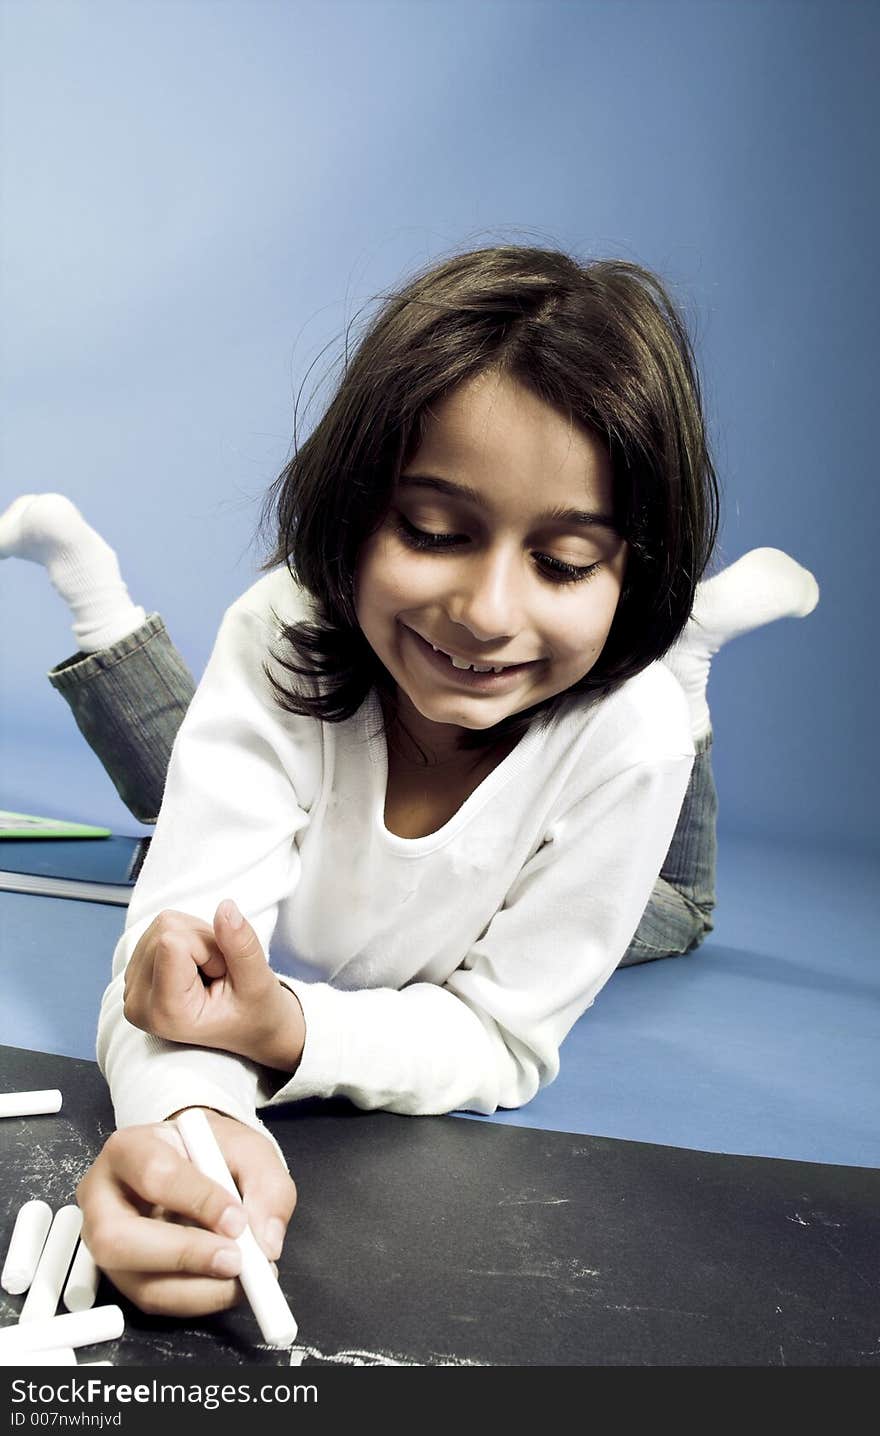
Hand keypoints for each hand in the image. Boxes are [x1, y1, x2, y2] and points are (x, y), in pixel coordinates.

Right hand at [76, 1110, 296, 1317]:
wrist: (192, 1161)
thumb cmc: (212, 1151)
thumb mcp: (248, 1149)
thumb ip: (266, 1186)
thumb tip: (266, 1243)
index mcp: (129, 1149)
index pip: (155, 1174)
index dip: (197, 1200)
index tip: (237, 1221)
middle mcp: (102, 1198)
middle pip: (119, 1239)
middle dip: (184, 1255)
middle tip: (236, 1261)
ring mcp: (103, 1242)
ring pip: (135, 1281)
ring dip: (196, 1290)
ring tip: (243, 1279)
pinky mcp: (121, 1274)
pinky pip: (152, 1299)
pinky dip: (196, 1300)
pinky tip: (227, 1286)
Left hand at [123, 902, 304, 1071]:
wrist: (248, 1028)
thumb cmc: (254, 1012)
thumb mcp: (258, 983)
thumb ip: (241, 946)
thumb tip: (225, 907)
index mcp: (165, 1013)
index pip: (172, 941)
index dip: (210, 949)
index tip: (221, 979)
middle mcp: (138, 1003)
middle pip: (166, 930)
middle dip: (203, 943)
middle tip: (218, 976)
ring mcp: (132, 987)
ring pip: (163, 923)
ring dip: (196, 939)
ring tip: (209, 972)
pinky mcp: (135, 971)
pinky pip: (160, 926)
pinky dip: (187, 937)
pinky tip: (195, 967)